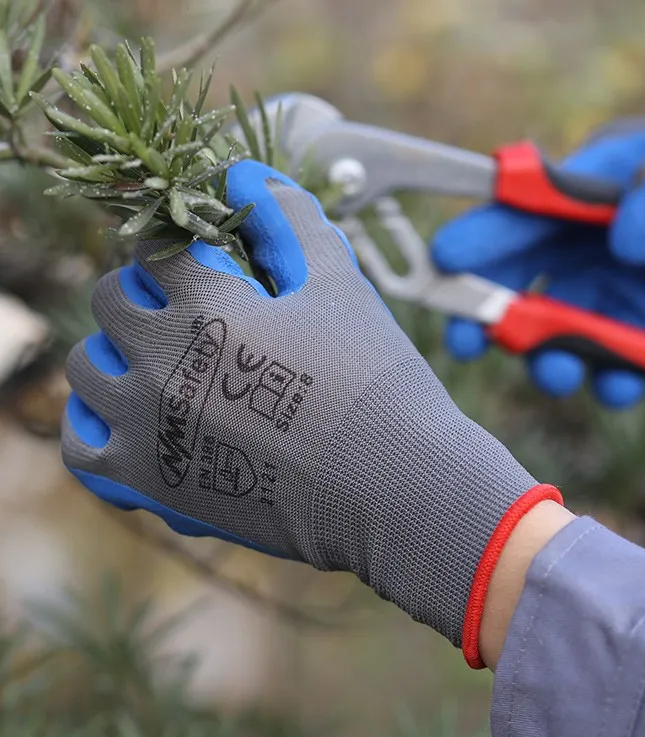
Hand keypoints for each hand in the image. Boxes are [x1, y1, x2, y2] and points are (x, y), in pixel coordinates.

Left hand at [60, 159, 560, 659]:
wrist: (392, 488)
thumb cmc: (375, 382)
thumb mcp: (340, 285)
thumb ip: (287, 219)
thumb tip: (246, 171)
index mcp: (205, 307)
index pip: (156, 246)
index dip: (181, 242)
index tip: (204, 255)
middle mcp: (160, 364)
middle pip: (111, 301)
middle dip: (147, 292)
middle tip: (191, 308)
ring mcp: (148, 429)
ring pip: (86, 368)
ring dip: (117, 353)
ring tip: (163, 360)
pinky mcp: (152, 485)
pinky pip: (84, 449)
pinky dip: (99, 425)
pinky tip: (136, 418)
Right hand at [431, 104, 644, 408]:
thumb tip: (623, 243)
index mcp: (598, 183)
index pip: (523, 208)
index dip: (481, 235)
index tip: (444, 263)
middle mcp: (596, 237)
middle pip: (524, 274)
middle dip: (488, 308)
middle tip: (467, 339)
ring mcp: (621, 283)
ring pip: (561, 326)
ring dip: (546, 354)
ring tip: (557, 372)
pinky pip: (615, 357)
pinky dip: (610, 377)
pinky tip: (620, 385)